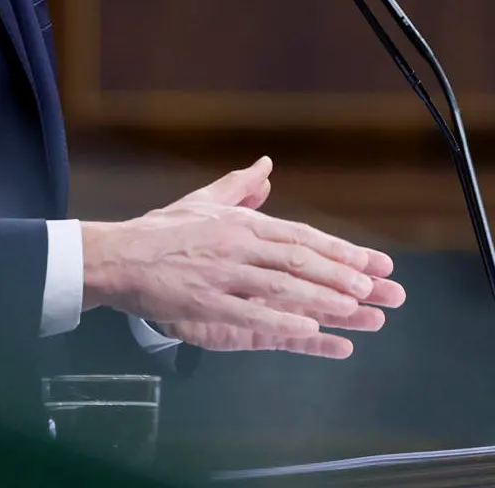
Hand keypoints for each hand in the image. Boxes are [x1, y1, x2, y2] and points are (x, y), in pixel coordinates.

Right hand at [81, 157, 405, 357]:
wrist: (116, 255)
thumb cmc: (162, 230)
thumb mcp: (205, 201)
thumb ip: (240, 186)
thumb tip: (266, 167)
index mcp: (242, 222)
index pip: (302, 236)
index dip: (341, 251)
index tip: (374, 262)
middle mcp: (238, 245)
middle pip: (300, 260)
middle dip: (342, 275)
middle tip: (377, 288)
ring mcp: (222, 275)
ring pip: (281, 285)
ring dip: (321, 297)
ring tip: (355, 308)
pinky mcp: (204, 303)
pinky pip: (249, 313)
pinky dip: (281, 320)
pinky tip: (309, 328)